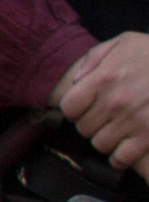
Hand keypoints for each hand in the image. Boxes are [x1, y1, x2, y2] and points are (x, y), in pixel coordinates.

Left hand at [60, 36, 148, 176]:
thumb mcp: (124, 42)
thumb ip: (95, 57)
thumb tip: (75, 80)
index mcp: (104, 78)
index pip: (68, 107)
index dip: (74, 109)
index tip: (84, 108)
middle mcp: (115, 102)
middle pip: (83, 128)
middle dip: (91, 124)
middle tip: (104, 118)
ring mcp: (133, 121)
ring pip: (100, 144)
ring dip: (105, 139)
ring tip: (116, 130)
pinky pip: (121, 159)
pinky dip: (120, 158)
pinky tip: (125, 148)